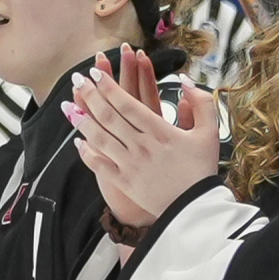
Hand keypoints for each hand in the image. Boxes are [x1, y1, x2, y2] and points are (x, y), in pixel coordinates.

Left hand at [67, 48, 221, 222]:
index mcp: (161, 131)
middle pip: (109, 116)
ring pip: (99, 137)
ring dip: (81, 120)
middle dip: (90, 95)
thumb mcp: (211, 133)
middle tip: (77, 79)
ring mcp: (130, 164)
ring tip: (68, 105)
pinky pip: (99, 165)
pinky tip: (78, 142)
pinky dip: (86, 153)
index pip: (128, 104)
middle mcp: (141, 145)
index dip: (109, 86)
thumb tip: (185, 81)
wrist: (195, 207)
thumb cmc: (202, 169)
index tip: (95, 73)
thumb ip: (202, 104)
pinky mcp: (124, 182)